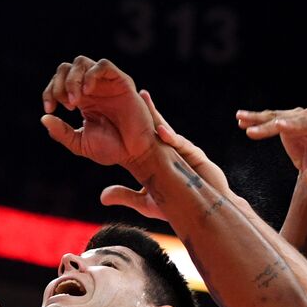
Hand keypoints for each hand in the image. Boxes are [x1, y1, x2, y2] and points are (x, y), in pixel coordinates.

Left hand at [40, 57, 158, 167]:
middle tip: (65, 104)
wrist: (136, 153)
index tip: (50, 109)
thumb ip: (62, 132)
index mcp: (82, 99)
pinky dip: (91, 75)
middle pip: (67, 68)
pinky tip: (87, 93)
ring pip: (82, 63)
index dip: (49, 92)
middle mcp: (92, 88)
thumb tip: (44, 118)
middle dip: (59, 83)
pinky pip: (103, 66)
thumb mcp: (80, 143)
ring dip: (72, 79)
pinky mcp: (121, 82)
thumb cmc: (112, 149)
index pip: (58, 82)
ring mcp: (106, 83)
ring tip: (74, 101)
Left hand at [99, 91, 228, 219]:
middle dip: (147, 109)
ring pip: (168, 131)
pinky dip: (171, 138)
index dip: (134, 124)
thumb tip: (101, 197)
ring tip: (144, 100)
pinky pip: (182, 145)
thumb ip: (126, 196)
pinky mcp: (196, 157)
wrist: (205, 213)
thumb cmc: (178, 207)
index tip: (121, 109)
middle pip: (157, 126)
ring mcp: (183, 152)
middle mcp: (171, 151)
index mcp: (159, 157)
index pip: (145, 137)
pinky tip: (160, 132)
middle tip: (137, 93)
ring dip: (156, 116)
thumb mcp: (146, 202)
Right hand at [237, 108, 306, 187]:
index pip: (306, 124)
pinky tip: (242, 119)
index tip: (279, 125)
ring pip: (275, 115)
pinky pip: (269, 118)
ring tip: (241, 119)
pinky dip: (256, 119)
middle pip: (287, 119)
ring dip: (257, 118)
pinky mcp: (286, 118)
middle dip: (268, 125)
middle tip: (251, 131)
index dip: (292, 125)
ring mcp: (297, 116)